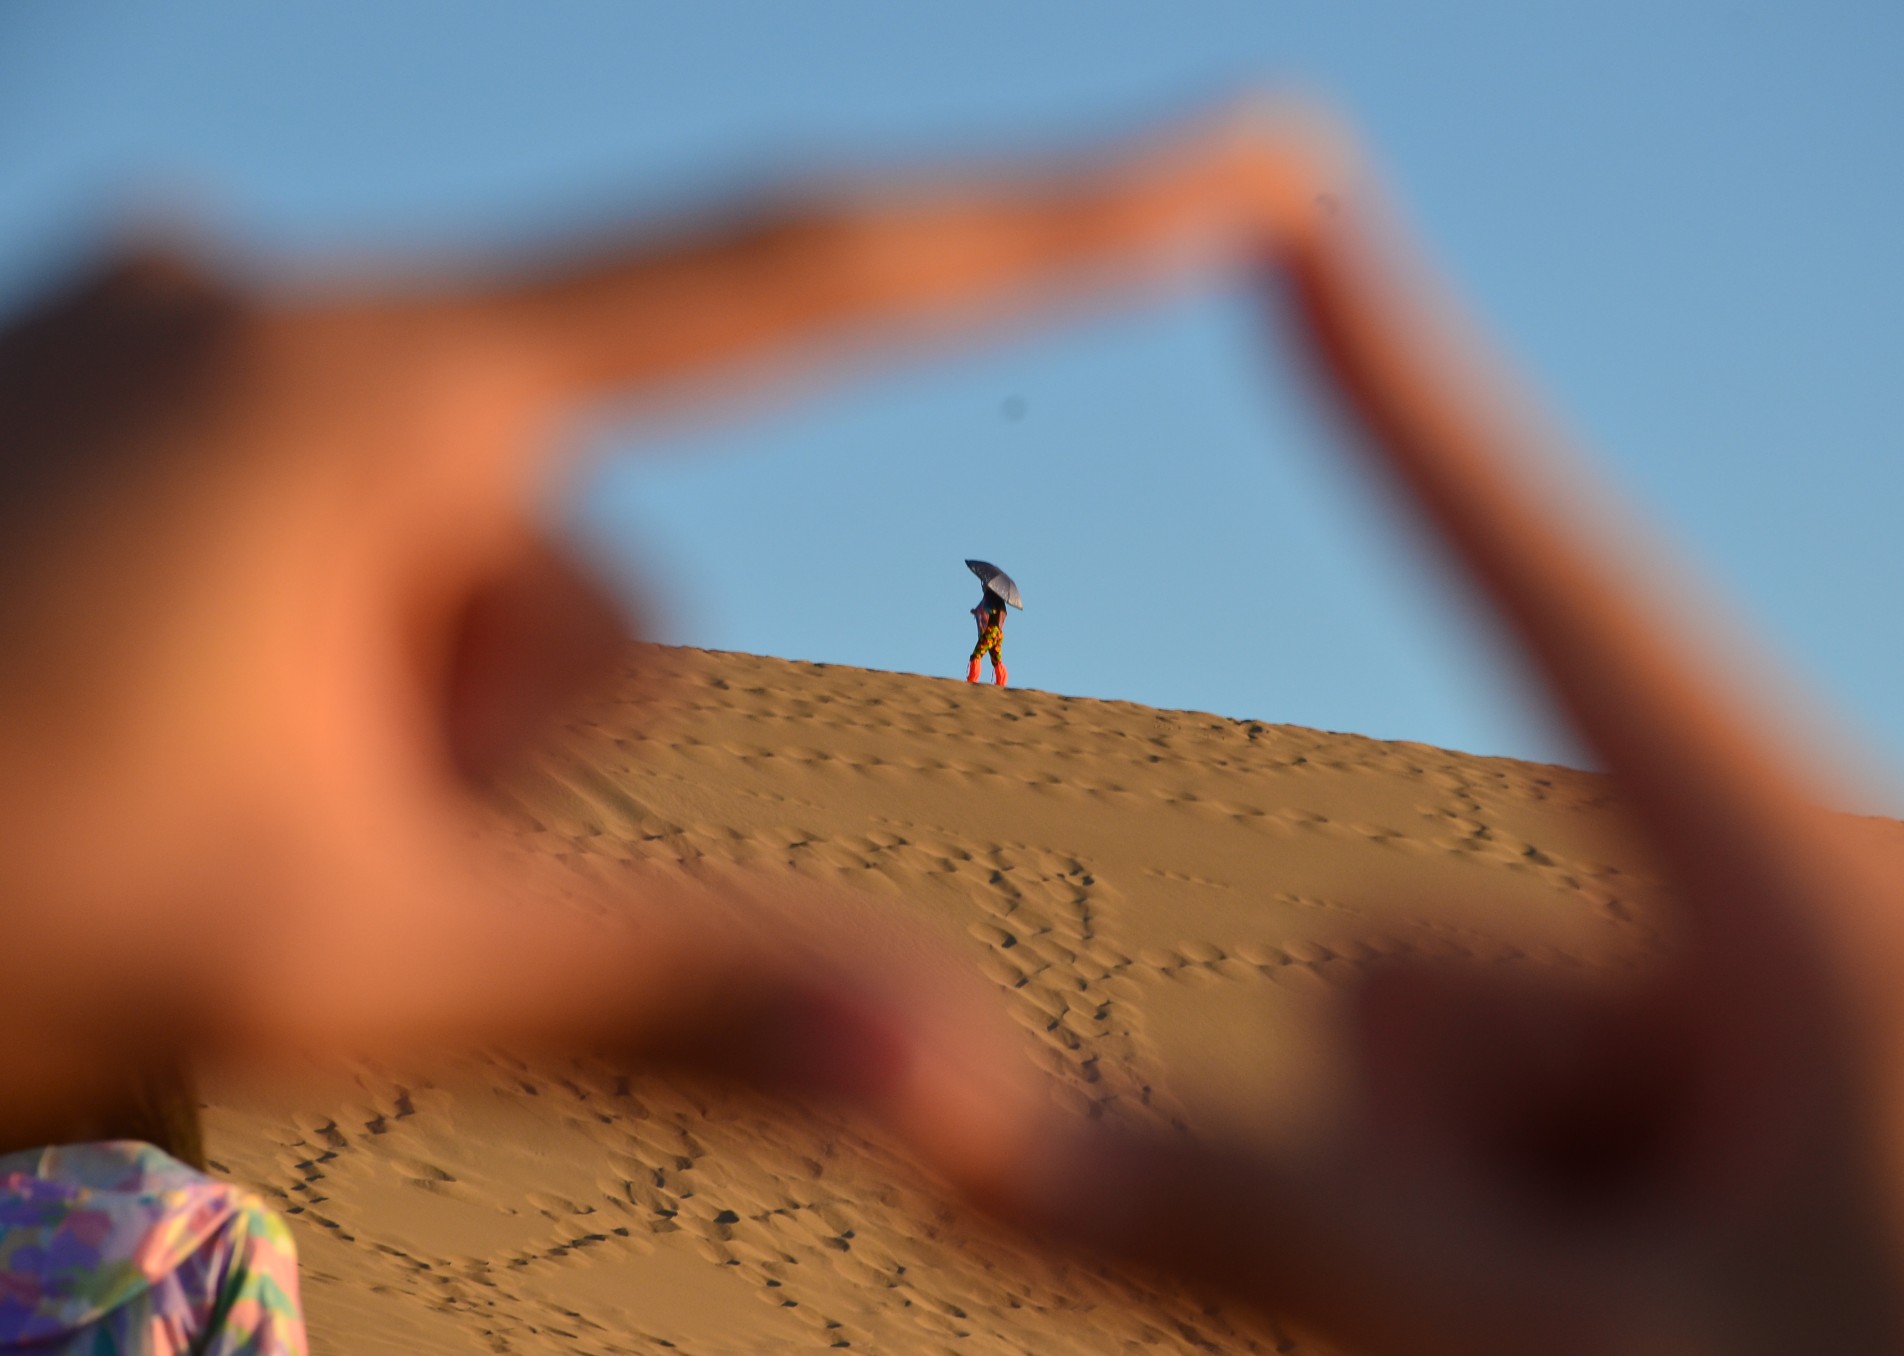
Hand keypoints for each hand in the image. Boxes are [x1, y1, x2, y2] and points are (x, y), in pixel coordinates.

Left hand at [0, 107, 1334, 1175]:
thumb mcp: (342, 962)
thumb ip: (680, 1000)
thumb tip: (980, 1093)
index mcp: (376, 378)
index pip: (812, 278)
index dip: (1068, 216)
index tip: (1263, 155)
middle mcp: (294, 293)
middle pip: (606, 557)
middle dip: (526, 750)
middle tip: (312, 854)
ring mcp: (200, 325)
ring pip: (481, 578)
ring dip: (419, 741)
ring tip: (208, 810)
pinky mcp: (143, 381)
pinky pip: (364, 535)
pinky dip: (338, 676)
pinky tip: (164, 732)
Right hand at [957, 178, 1903, 1353]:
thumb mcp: (1582, 1347)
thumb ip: (1264, 1228)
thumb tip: (943, 1128)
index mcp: (1835, 921)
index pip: (1547, 597)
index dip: (1399, 404)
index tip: (1290, 216)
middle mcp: (1831, 919)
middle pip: (1413, 977)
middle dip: (1441, 1161)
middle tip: (1613, 1309)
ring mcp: (1812, 1017)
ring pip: (1468, 1070)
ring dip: (1499, 1222)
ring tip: (1678, 1321)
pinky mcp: (1800, 1093)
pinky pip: (1557, 1118)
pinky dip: (1558, 1235)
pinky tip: (1699, 1302)